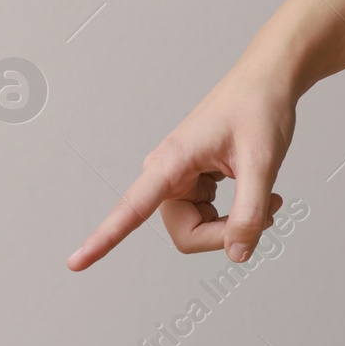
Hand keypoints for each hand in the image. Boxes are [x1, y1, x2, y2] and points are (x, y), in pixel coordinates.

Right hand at [68, 61, 290, 269]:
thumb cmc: (259, 108)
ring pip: (199, 230)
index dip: (104, 239)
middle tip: (268, 211)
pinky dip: (238, 216)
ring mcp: (178, 182)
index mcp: (171, 162)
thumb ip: (250, 212)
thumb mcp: (262, 162)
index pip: (131, 209)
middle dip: (227, 233)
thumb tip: (238, 255)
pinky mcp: (192, 184)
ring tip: (269, 198)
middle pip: (186, 234)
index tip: (75, 263)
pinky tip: (261, 193)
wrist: (266, 81)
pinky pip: (208, 219)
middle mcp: (165, 175)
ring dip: (237, 224)